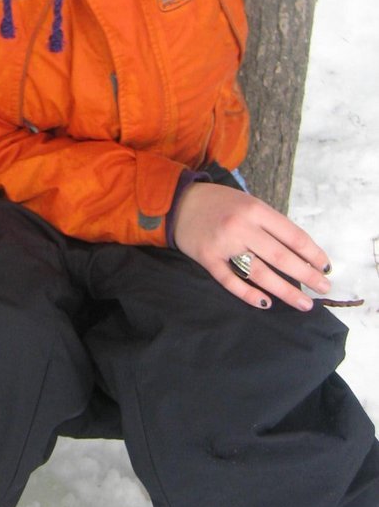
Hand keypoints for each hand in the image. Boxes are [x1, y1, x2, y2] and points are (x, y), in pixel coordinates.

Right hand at [172, 183, 331, 309]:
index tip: (326, 268)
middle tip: (323, 289)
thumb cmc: (221, 204)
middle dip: (307, 276)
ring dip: (285, 291)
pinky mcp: (207, 258)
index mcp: (255, 210)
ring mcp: (223, 244)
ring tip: (304, 303)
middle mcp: (241, 227)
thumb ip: (270, 225)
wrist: (180, 202)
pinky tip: (266, 303)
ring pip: (260, 273)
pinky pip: (231, 281)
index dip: (313, 254)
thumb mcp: (248, 204)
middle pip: (281, 257)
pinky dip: (249, 294)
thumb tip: (300, 253)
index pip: (293, 236)